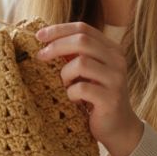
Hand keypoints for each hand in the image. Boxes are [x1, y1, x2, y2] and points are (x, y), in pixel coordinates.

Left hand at [35, 22, 143, 155]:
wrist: (118, 127)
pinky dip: (71, 93)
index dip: (59, 29)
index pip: (83, 28)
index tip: (39, 36)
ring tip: (66, 85)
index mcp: (111, 49)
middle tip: (40, 56)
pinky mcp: (111, 99)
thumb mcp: (86, 71)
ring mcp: (116, 79)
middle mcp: (117, 60)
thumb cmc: (95, 96)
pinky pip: (82, 88)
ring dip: (65, 74)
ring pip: (81, 63)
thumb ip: (73, 54)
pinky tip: (74, 99)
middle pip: (82, 41)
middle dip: (56, 46)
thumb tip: (44, 38)